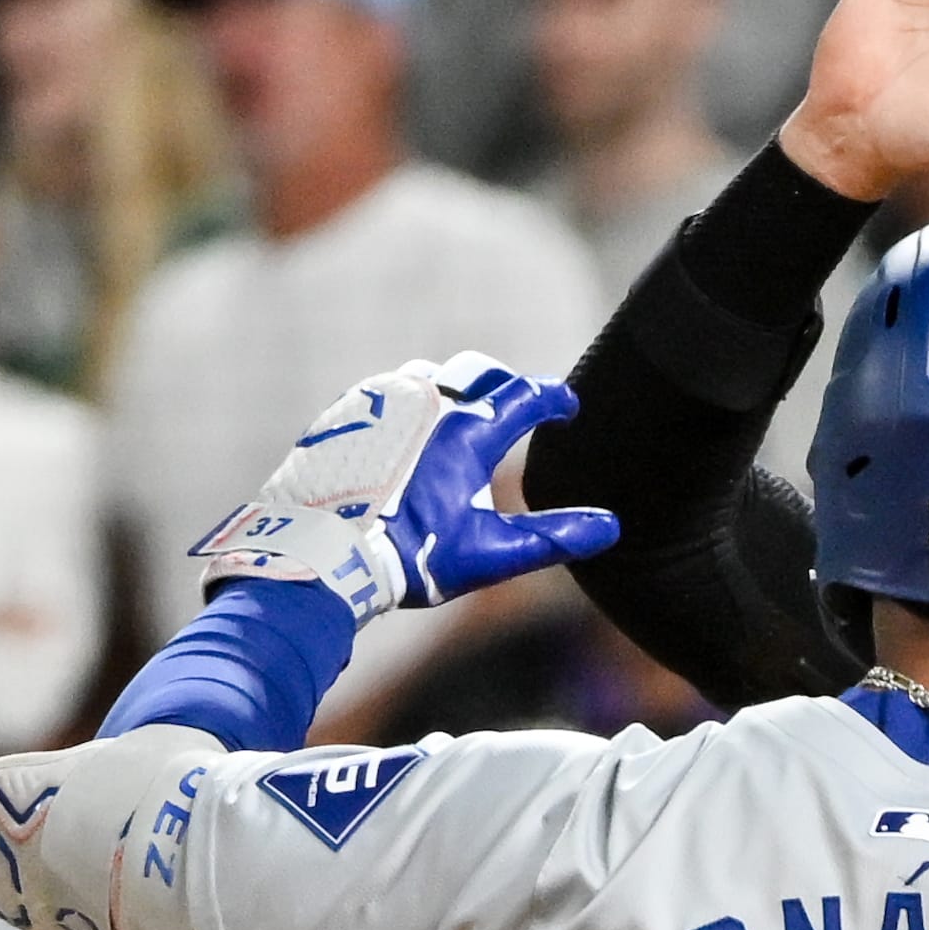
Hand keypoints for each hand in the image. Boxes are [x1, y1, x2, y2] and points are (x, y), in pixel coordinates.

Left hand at [191, 353, 618, 624]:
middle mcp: (424, 402)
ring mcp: (378, 402)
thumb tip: (608, 527)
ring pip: (427, 376)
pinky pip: (384, 394)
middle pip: (478, 372)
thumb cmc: (409, 556)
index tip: (567, 408)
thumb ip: (553, 537)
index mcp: (468, 430)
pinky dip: (407, 407)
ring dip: (452, 392)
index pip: (525, 395)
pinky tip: (406, 436)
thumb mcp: (489, 552)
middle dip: (505, 386)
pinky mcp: (343, 414)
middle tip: (518, 408)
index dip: (554, 399)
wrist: (320, 557)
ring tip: (460, 419)